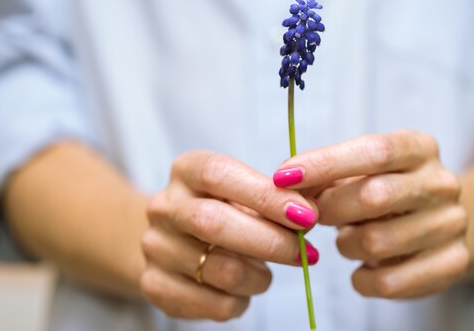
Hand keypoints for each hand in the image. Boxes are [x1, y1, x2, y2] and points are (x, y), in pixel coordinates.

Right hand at [140, 151, 318, 320]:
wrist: (176, 240)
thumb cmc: (226, 209)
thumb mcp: (248, 190)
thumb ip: (283, 192)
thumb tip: (318, 202)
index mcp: (186, 170)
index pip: (219, 175)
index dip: (266, 195)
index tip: (307, 214)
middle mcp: (164, 206)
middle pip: (213, 223)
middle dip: (270, 241)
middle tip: (306, 253)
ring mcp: (155, 247)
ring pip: (221, 270)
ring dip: (260, 277)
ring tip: (268, 272)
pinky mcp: (156, 286)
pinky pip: (215, 303)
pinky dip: (242, 300)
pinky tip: (244, 287)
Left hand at [273, 131, 467, 298]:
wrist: (437, 221)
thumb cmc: (385, 190)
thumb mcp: (359, 172)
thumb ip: (326, 175)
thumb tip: (286, 183)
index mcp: (420, 148)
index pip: (374, 151)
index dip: (325, 163)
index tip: (284, 176)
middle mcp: (443, 183)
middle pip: (375, 196)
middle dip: (330, 209)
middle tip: (312, 216)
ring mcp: (452, 224)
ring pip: (377, 243)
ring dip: (346, 245)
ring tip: (348, 240)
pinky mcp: (453, 264)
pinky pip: (388, 283)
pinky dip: (362, 280)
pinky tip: (363, 268)